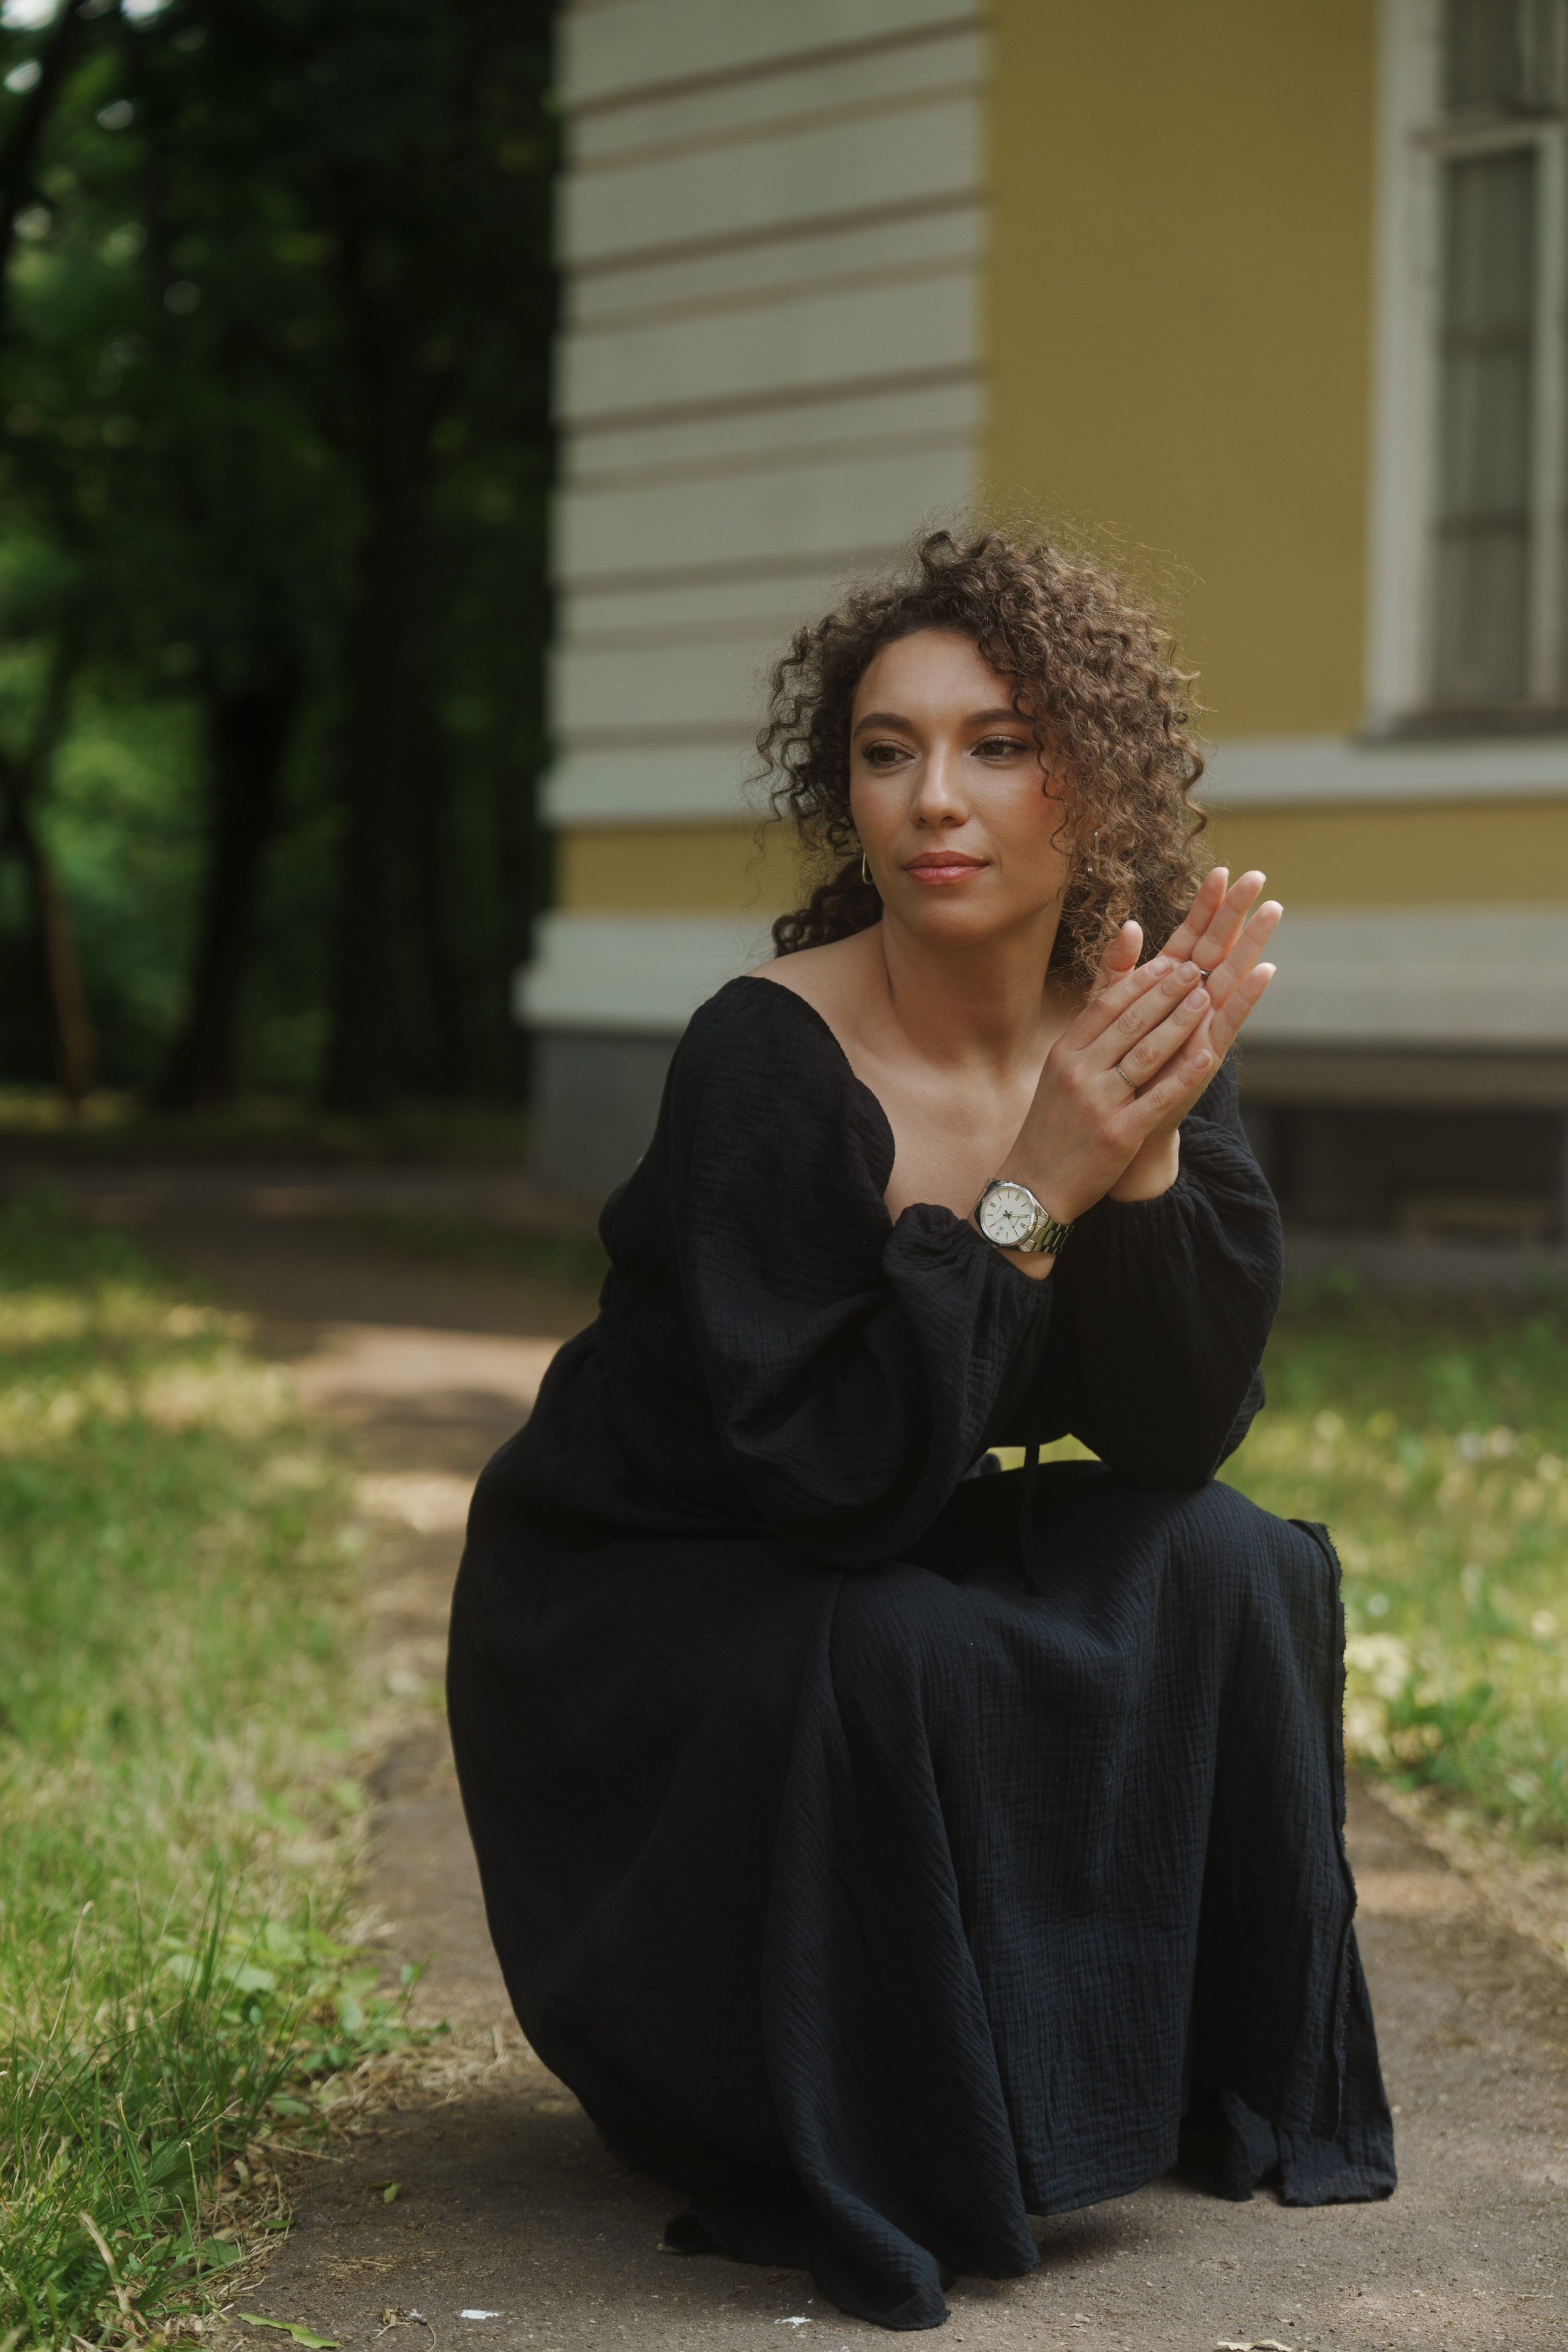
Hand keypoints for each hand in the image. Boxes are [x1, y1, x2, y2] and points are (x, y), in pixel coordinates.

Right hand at [993, 870, 1278, 1233]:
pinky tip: (1210, 1053)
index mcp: (1065, 1053)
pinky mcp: (1118, 1133)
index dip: (1141, 980)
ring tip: (1207, 996)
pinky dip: (1184, 1073)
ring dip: (1180, 1021)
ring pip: (1146, 1051)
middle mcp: (1078, 1072)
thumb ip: (1088, 1036)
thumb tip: (1111, 995)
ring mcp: (1097, 1102)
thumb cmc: (1055, 1128)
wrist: (1035, 1187)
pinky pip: (1157, 1096)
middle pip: (1130, 1020)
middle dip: (1167, 990)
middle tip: (1198, 967)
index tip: (1170, 959)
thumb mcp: (1059, 1074)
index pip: (1106, 1005)